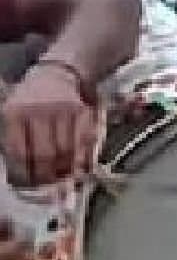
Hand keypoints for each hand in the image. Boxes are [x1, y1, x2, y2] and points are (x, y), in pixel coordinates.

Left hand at [2, 63, 96, 186]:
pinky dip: (83, 158)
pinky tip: (79, 167)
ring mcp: (62, 110)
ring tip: (63, 180)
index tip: (28, 185)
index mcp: (14, 113)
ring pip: (66, 151)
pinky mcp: (82, 111)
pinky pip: (84, 142)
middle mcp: (38, 111)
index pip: (19, 153)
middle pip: (45, 154)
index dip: (25, 174)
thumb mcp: (11, 114)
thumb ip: (14, 142)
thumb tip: (21, 177)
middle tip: (48, 186)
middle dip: (47, 176)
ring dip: (66, 170)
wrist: (57, 73)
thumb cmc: (30, 100)